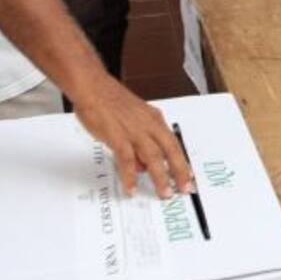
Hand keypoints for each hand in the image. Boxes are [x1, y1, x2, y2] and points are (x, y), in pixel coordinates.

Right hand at [71, 74, 193, 196]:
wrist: (92, 86)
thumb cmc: (109, 100)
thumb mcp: (133, 118)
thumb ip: (139, 141)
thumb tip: (142, 165)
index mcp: (154, 119)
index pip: (173, 143)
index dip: (182, 160)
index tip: (188, 175)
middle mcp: (148, 124)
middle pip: (170, 150)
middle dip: (179, 171)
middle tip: (185, 188)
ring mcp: (134, 131)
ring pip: (153, 157)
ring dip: (160, 177)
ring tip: (163, 193)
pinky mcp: (117, 136)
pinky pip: (127, 160)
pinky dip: (130, 175)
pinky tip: (131, 187)